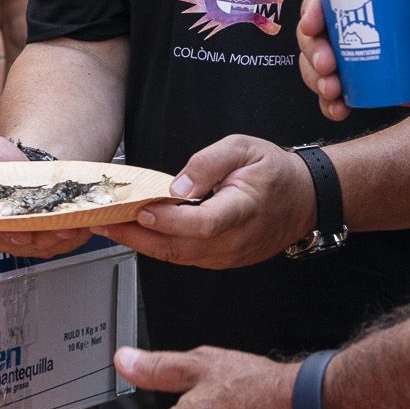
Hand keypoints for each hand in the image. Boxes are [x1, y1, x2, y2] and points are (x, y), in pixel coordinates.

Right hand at [0, 130, 93, 258]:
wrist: (29, 164)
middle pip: (0, 240)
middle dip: (14, 237)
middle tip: (25, 232)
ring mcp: (20, 238)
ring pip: (32, 245)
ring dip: (47, 238)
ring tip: (60, 227)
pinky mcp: (45, 240)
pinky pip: (57, 244)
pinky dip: (68, 237)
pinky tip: (76, 227)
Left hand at [93, 135, 313, 268]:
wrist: (305, 198)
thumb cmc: (274, 171)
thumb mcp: (243, 147)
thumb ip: (209, 163)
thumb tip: (177, 184)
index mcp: (243, 209)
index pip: (202, 224)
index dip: (169, 220)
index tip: (141, 209)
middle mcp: (235, 240)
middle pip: (180, 248)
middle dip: (136, 237)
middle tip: (103, 222)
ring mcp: (229, 256)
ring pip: (178, 257)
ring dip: (142, 244)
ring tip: (110, 227)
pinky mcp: (223, 260)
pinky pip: (186, 258)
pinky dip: (159, 246)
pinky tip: (139, 233)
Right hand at [297, 0, 409, 120]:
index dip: (312, 9)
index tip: (313, 25)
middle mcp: (356, 25)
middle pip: (315, 34)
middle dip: (311, 51)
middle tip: (327, 65)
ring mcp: (358, 57)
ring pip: (318, 66)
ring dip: (315, 79)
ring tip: (333, 90)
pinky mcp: (366, 85)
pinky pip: (336, 95)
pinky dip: (330, 104)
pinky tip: (338, 110)